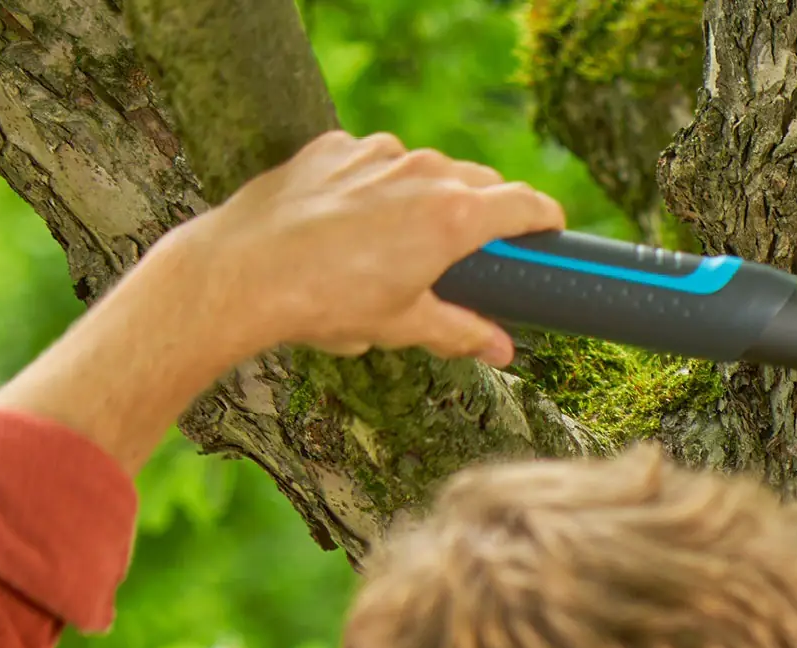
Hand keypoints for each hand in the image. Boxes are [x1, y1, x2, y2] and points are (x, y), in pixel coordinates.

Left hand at [158, 130, 563, 371]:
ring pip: (426, 168)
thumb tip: (501, 350)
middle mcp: (420, 172)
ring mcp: (374, 153)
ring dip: (432, 197)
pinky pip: (376, 160)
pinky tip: (361, 223)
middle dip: (489, 213)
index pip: (523, 204)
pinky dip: (382, 184)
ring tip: (411, 243)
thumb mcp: (405, 326)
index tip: (552, 232)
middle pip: (478, 181)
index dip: (545, 219)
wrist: (244, 272)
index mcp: (451, 217)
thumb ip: (462, 332)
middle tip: (482, 254)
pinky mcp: (333, 148)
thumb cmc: (328, 303)